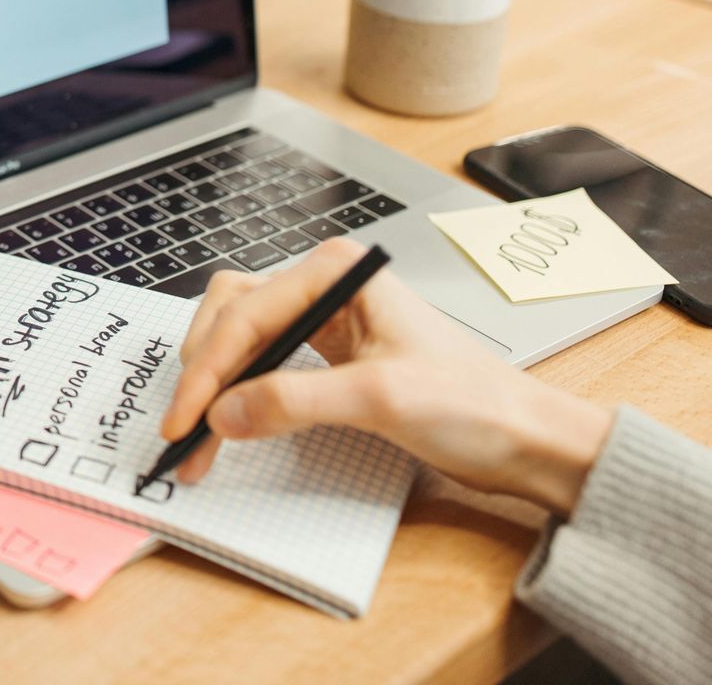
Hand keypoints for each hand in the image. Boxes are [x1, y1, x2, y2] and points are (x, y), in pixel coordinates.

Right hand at [160, 239, 612, 515]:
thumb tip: (224, 413)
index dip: (207, 370)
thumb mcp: (381, 399)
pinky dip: (236, 394)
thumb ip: (294, 401)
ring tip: (201, 436)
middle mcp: (325, 286)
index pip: (246, 314)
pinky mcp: (326, 356)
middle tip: (185, 429)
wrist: (526, 439)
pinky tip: (228, 424)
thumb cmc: (476, 403)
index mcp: (337, 272)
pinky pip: (260, 364)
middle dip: (203, 373)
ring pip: (238, 337)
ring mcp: (323, 319)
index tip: (186, 418)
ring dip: (213, 384)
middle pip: (230, 316)